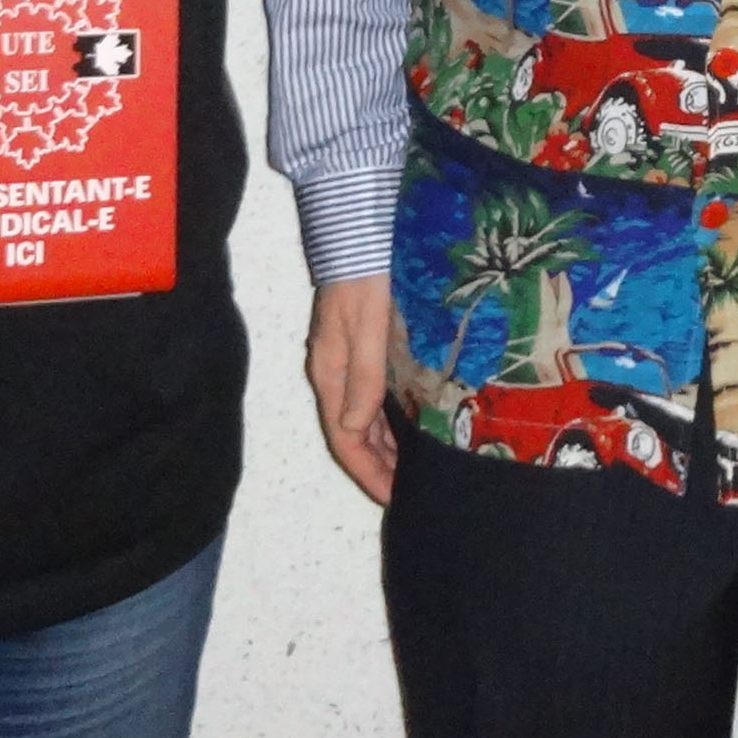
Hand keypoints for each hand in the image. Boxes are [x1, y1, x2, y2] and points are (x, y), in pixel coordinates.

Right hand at [306, 275, 399, 503]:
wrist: (357, 240)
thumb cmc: (364, 283)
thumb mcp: (366, 331)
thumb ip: (364, 379)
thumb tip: (356, 430)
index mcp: (329, 376)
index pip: (344, 439)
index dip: (367, 472)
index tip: (391, 497)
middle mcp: (332, 376)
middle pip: (351, 436)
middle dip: (374, 467)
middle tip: (405, 493)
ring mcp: (343, 365)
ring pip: (360, 420)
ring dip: (381, 448)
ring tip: (407, 471)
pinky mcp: (358, 352)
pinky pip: (368, 401)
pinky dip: (383, 424)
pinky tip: (403, 431)